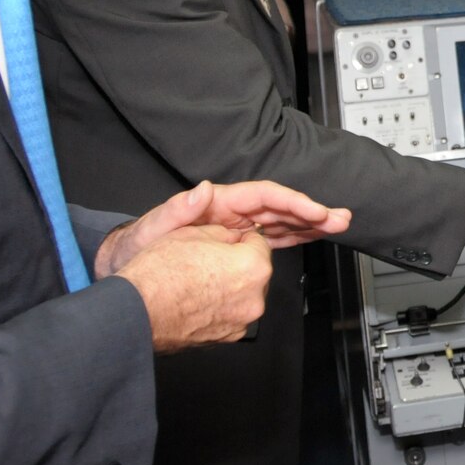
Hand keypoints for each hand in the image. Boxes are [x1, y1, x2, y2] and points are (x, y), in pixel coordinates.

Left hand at [94, 180, 351, 276]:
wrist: (123, 274)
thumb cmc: (133, 250)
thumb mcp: (150, 229)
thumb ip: (176, 210)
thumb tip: (203, 190)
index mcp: (217, 205)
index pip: (263, 197)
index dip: (292, 202)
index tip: (316, 211)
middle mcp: (230, 216)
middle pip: (279, 209)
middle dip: (311, 213)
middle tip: (340, 218)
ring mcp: (234, 232)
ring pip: (279, 225)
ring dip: (308, 225)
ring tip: (336, 225)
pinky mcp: (234, 250)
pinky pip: (269, 242)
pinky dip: (292, 239)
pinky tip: (310, 237)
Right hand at [111, 224, 272, 353]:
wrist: (134, 312)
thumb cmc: (158, 275)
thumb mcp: (192, 232)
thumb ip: (223, 231)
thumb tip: (233, 235)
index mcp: (252, 267)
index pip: (259, 242)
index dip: (239, 239)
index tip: (227, 241)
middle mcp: (253, 298)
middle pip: (255, 271)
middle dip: (237, 264)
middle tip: (208, 261)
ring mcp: (240, 322)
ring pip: (244, 294)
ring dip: (230, 287)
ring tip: (198, 282)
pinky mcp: (226, 338)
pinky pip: (231, 314)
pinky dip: (220, 307)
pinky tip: (196, 300)